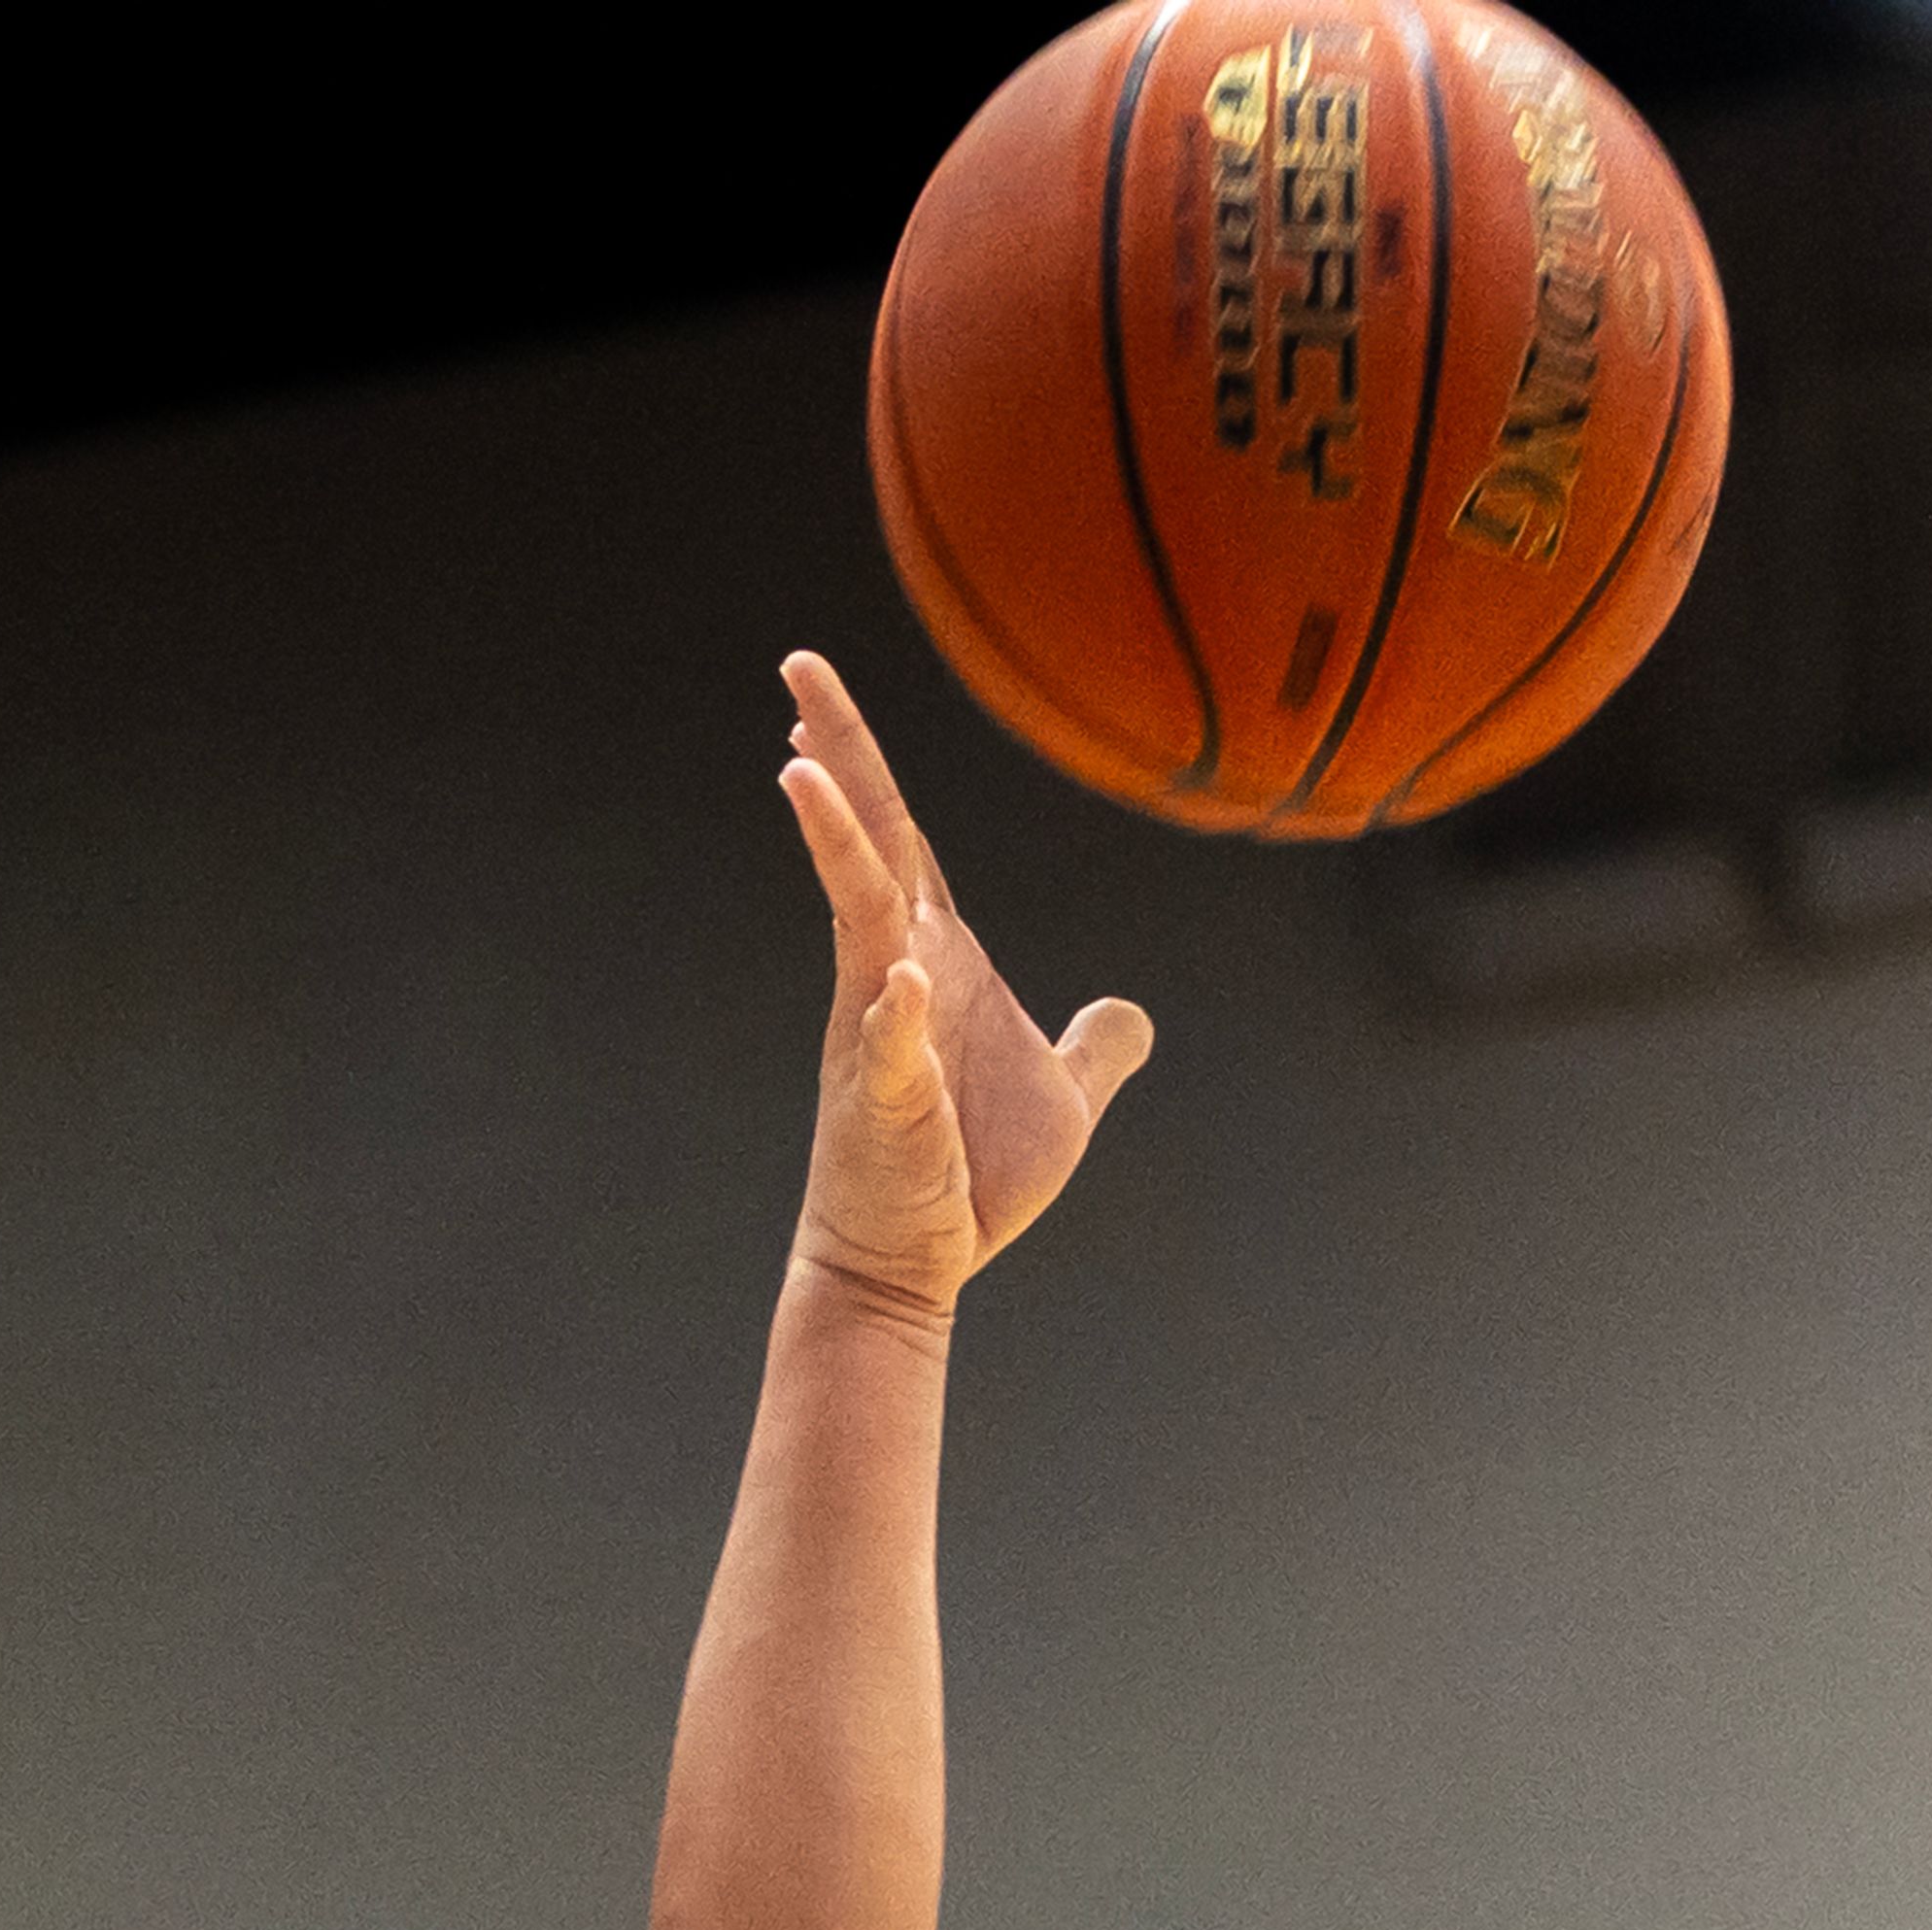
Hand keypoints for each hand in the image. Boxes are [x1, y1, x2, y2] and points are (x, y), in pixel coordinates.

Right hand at [778, 650, 1153, 1313]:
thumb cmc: (973, 1177)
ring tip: (803, 774)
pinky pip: (892, 1046)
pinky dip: (899, 1012)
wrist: (914, 1263)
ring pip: (858, 919)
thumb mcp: (1063, 1103)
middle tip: (797, 665)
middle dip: (837, 756)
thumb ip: (1097, 1048)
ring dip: (838, 848)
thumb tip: (1133, 1012)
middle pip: (871, 845)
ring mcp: (882, 1034)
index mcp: (939, 960)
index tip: (809, 700)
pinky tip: (906, 978)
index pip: (903, 843)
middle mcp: (897, 976)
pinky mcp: (888, 1103)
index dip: (866, 769)